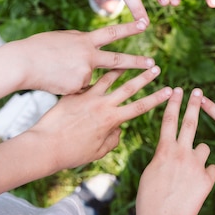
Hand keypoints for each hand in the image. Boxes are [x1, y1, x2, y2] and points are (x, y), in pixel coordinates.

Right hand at [5, 19, 154, 94]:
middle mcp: (89, 56)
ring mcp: (85, 73)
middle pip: (118, 61)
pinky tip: (56, 81)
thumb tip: (93, 43)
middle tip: (155, 65)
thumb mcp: (63, 38)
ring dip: (79, 77)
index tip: (146, 24)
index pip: (112, 32)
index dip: (129, 27)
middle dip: (138, 63)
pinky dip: (71, 87)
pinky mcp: (78, 87)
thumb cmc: (38, 48)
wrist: (22, 64)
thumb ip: (81, 42)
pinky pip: (80, 90)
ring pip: (92, 79)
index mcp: (85, 40)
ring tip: (59, 71)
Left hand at [28, 66, 171, 169]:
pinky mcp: (73, 94)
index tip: (169, 91)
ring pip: (108, 78)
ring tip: (128, 60)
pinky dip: (94, 75)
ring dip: (120, 68)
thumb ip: (113, 140)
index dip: (157, 98)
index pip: (140, 107)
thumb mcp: (98, 151)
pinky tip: (97, 69)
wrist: (45, 146)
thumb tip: (119, 130)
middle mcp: (102, 105)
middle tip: (156, 68)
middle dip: (145, 77)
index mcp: (112, 120)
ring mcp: (87, 97)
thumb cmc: (72, 153)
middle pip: (129, 87)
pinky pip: (87, 81)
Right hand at [136, 87, 214, 214]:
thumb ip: (163, 158)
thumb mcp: (151, 173)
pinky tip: (198, 186)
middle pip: (190, 122)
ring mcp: (196, 165)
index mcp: (164, 150)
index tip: (178, 90)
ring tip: (190, 172)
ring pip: (204, 148)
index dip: (173, 103)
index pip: (169, 119)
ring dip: (200, 154)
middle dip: (194, 105)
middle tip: (198, 92)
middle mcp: (182, 153)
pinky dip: (207, 174)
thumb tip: (170, 152)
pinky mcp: (208, 179)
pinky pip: (211, 169)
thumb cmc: (150, 200)